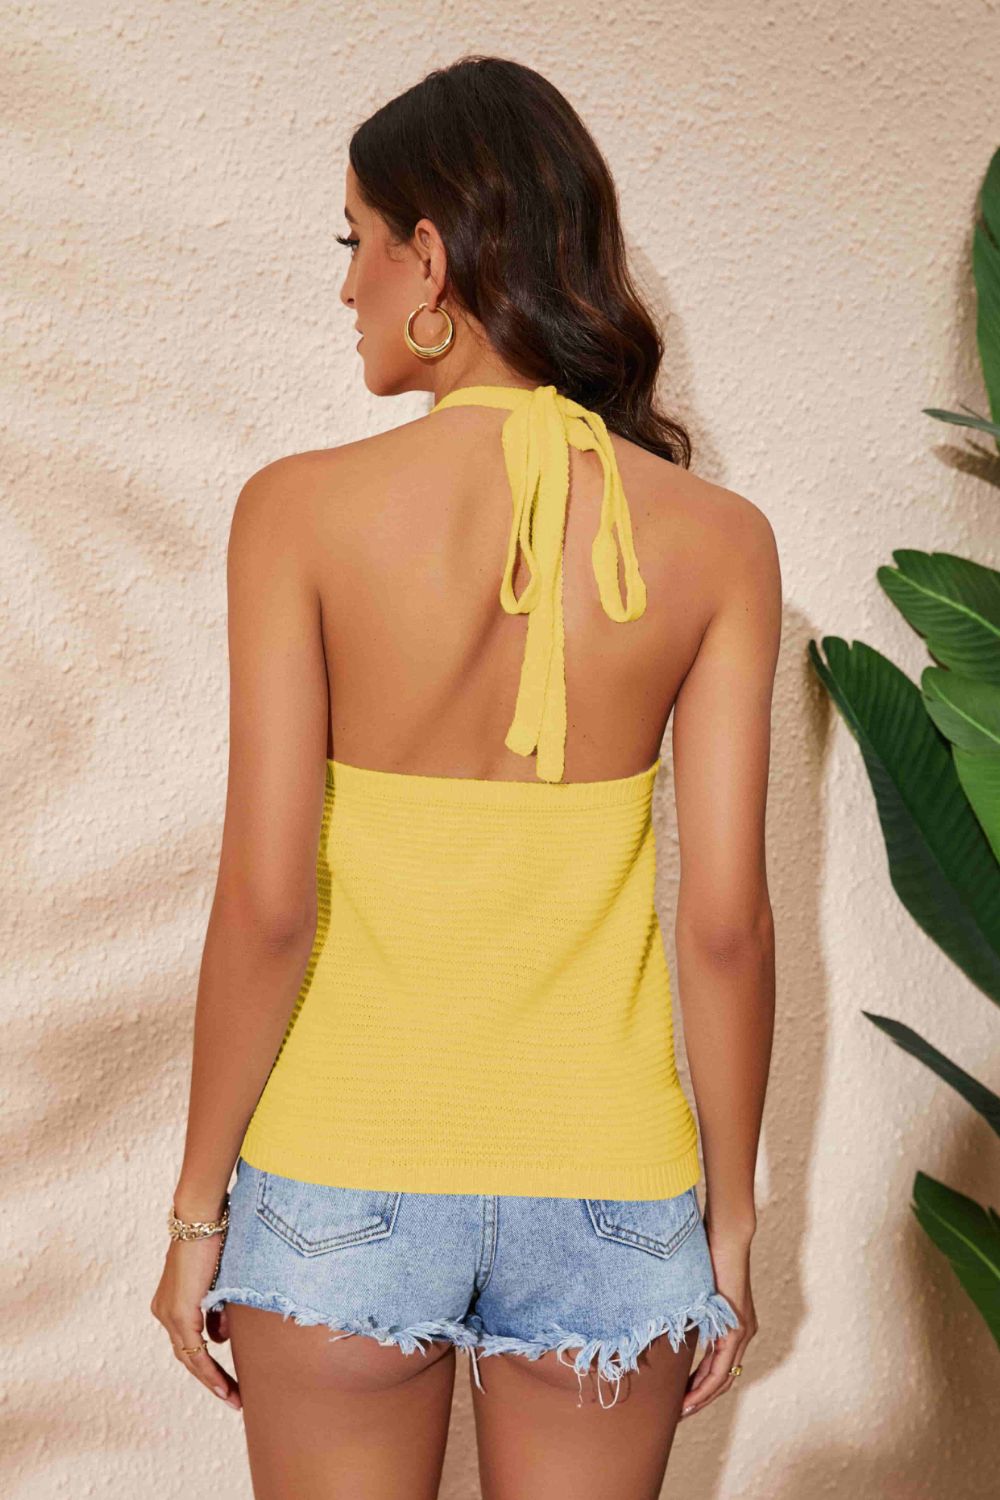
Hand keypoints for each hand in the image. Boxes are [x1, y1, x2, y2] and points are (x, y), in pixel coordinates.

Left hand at [150, 1233, 241, 1411]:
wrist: (202, 1218)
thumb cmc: (214, 1240)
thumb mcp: (217, 1282)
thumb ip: (216, 1311)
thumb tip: (220, 1339)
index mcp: (172, 1303)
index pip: (189, 1343)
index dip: (207, 1366)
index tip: (227, 1383)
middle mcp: (164, 1311)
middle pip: (187, 1357)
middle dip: (211, 1381)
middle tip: (233, 1399)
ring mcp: (169, 1313)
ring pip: (189, 1357)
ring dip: (212, 1379)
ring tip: (234, 1397)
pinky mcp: (178, 1311)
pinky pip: (193, 1350)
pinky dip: (208, 1368)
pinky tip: (222, 1384)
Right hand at [680, 1225, 756, 1420]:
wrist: (727, 1234)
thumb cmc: (708, 1253)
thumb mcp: (696, 1288)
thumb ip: (691, 1307)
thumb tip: (669, 1316)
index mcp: (733, 1324)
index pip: (719, 1366)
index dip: (701, 1386)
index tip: (681, 1400)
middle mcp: (743, 1332)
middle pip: (723, 1379)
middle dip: (700, 1399)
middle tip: (679, 1413)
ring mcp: (742, 1331)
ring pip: (724, 1378)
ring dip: (702, 1398)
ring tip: (682, 1411)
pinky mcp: (737, 1327)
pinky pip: (721, 1366)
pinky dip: (706, 1384)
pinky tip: (691, 1395)